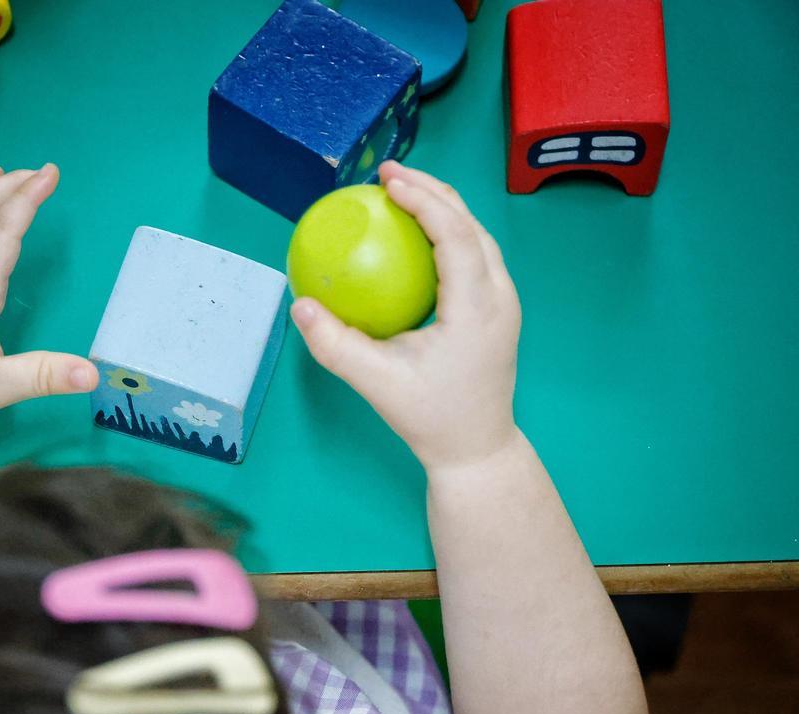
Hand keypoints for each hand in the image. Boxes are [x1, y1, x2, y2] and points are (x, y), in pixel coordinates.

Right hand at [290, 161, 520, 469]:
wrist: (475, 448)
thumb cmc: (430, 417)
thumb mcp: (377, 383)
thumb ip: (336, 345)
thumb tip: (299, 306)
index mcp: (476, 310)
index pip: (456, 237)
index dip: (425, 202)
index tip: (388, 183)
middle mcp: (499, 297)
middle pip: (472, 225)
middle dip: (433, 191)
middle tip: (388, 173)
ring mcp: (505, 302)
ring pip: (478, 236)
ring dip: (443, 208)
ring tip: (403, 191)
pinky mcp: (498, 309)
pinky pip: (475, 255)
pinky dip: (448, 232)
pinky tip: (416, 233)